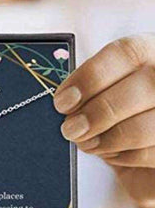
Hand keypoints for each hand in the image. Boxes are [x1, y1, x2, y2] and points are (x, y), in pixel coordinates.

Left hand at [54, 34, 154, 207]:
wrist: (143, 134)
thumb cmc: (118, 104)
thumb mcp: (104, 86)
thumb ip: (89, 89)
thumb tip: (66, 103)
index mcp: (149, 51)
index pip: (125, 54)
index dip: (89, 78)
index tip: (63, 102)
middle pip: (139, 90)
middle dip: (96, 115)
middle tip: (70, 129)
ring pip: (142, 129)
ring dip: (106, 140)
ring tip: (86, 143)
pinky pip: (148, 154)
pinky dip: (121, 156)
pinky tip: (109, 152)